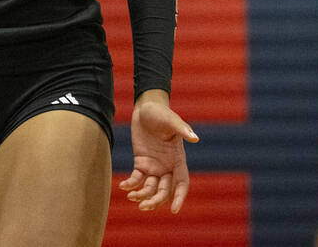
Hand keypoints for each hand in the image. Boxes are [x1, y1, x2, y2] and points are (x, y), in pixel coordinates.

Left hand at [119, 90, 197, 212]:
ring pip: (151, 188)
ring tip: (131, 197)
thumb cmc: (161, 113)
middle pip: (165, 191)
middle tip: (143, 206)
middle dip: (155, 201)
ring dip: (142, 195)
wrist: (145, 108)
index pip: (182, 183)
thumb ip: (182, 129)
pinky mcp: (141, 163)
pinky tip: (123, 186)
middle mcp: (167, 166)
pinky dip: (131, 184)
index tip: (174, 209)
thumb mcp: (171, 120)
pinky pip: (137, 178)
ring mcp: (154, 166)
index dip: (180, 196)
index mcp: (178, 159)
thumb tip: (195, 138)